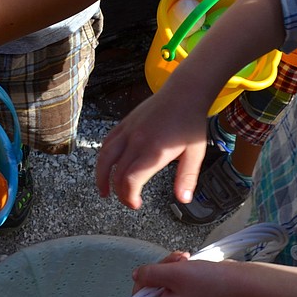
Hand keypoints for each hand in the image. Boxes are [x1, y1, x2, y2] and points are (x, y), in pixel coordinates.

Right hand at [96, 86, 209, 209]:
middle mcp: (137, 140)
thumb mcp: (195, 152)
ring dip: (101, 176)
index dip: (128, 196)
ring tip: (104, 190)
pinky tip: (106, 166)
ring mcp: (128, 130)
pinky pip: (108, 142)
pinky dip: (103, 157)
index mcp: (154, 150)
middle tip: (128, 200)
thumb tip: (183, 199)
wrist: (184, 92)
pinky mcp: (125, 123)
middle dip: (119, 192)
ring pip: (105, 157)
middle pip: (117, 172)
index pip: (130, 179)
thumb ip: (187, 177)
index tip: (135, 204)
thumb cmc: (190, 122)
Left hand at [124, 256, 231, 296]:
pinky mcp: (188, 294)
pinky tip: (186, 260)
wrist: (238, 283)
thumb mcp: (174, 273)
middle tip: (164, 264)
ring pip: (160, 285)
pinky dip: (176, 269)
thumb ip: (150, 274)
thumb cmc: (208, 282)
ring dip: (166, 268)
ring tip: (180, 259)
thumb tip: (136, 276)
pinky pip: (173, 281)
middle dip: (150, 276)